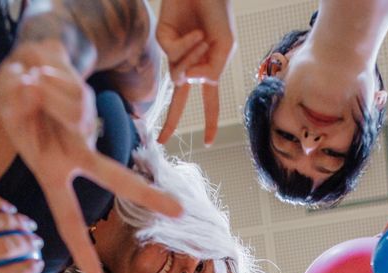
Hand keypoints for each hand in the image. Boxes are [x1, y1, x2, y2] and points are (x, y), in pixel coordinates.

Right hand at [0, 39, 181, 272]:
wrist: (31, 56)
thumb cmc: (16, 94)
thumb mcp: (7, 98)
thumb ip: (25, 98)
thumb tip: (60, 99)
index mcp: (53, 171)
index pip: (68, 217)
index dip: (80, 247)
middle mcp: (75, 154)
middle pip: (114, 176)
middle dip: (144, 193)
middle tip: (180, 212)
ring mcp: (85, 125)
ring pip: (74, 109)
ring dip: (46, 92)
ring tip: (32, 83)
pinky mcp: (90, 96)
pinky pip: (71, 87)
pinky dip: (52, 76)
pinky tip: (42, 71)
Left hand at [156, 0, 235, 144]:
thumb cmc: (218, 14)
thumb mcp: (225, 47)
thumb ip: (211, 71)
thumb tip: (187, 82)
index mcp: (208, 69)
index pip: (209, 102)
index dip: (210, 122)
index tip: (209, 142)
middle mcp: (189, 65)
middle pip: (179, 100)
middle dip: (171, 121)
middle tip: (162, 141)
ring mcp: (175, 54)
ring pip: (179, 76)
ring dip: (192, 59)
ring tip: (202, 37)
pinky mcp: (163, 41)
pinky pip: (174, 56)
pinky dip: (186, 46)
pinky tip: (194, 32)